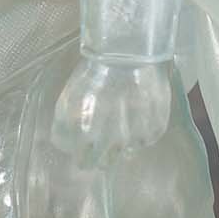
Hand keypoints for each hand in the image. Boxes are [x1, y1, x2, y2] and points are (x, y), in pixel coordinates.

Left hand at [51, 57, 174, 165]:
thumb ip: (62, 129)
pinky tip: (137, 113)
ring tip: (121, 117)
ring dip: (121, 140)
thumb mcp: (67, 99)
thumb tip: (65, 146)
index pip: (83, 162)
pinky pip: (145, 140)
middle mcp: (111, 141)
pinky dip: (141, 131)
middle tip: (101, 137)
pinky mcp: (155, 128)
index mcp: (87, 135)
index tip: (84, 144)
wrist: (128, 53)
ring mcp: (136, 136)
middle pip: (104, 164)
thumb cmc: (95, 73)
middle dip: (99, 154)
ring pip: (125, 153)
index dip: (82, 153)